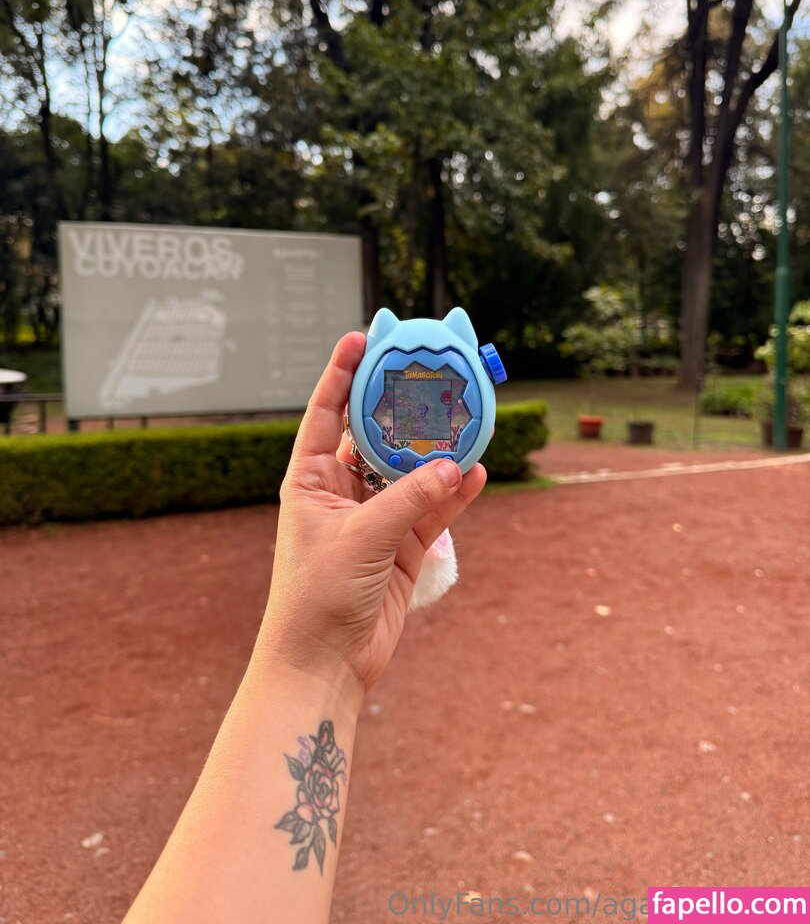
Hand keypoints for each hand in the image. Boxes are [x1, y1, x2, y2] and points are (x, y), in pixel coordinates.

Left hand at [258, 331, 486, 706]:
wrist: (325, 665)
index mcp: (311, 481)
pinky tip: (475, 473)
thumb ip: (407, 500)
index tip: (361, 339)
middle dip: (402, 409)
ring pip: (411, 474)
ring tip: (467, 421)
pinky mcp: (403, 549)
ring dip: (437, 452)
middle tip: (430, 374)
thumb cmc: (317, 598)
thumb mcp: (360, 539)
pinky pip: (432, 511)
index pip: (326, 415)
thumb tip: (452, 465)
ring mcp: (375, 520)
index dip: (341, 375)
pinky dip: (453, 495)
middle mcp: (342, 494)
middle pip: (376, 438)